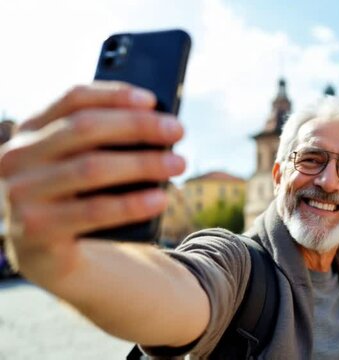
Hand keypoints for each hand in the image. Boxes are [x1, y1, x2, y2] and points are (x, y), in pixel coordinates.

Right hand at [0, 81, 184, 279]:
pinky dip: (132, 204)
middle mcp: (16, 157)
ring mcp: (20, 194)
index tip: (153, 100)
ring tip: (178, 163)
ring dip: (143, 163)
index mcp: (29, 131)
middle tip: (178, 130)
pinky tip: (160, 199)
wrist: (45, 254)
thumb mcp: (78, 164)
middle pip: (84, 128)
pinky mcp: (35, 230)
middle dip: (138, 126)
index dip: (114, 95)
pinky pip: (94, 211)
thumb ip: (103, 143)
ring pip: (91, 168)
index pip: (73, 99)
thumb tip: (158, 125)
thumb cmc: (75, 198)